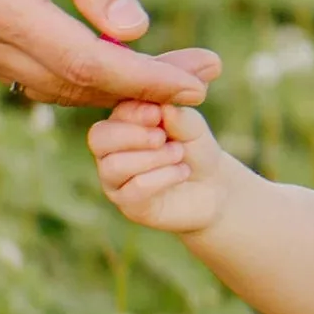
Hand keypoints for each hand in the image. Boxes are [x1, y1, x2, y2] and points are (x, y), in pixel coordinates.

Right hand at [85, 87, 236, 233]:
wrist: (214, 188)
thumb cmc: (197, 150)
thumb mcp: (193, 128)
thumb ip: (178, 117)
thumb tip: (163, 109)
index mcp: (120, 124)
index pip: (110, 115)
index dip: (132, 113)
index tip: (157, 113)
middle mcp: (110, 151)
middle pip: (98, 138)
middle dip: (133, 135)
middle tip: (162, 137)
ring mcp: (115, 179)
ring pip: (115, 166)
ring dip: (152, 158)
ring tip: (178, 155)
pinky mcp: (128, 204)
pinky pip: (134, 190)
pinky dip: (161, 178)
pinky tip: (181, 172)